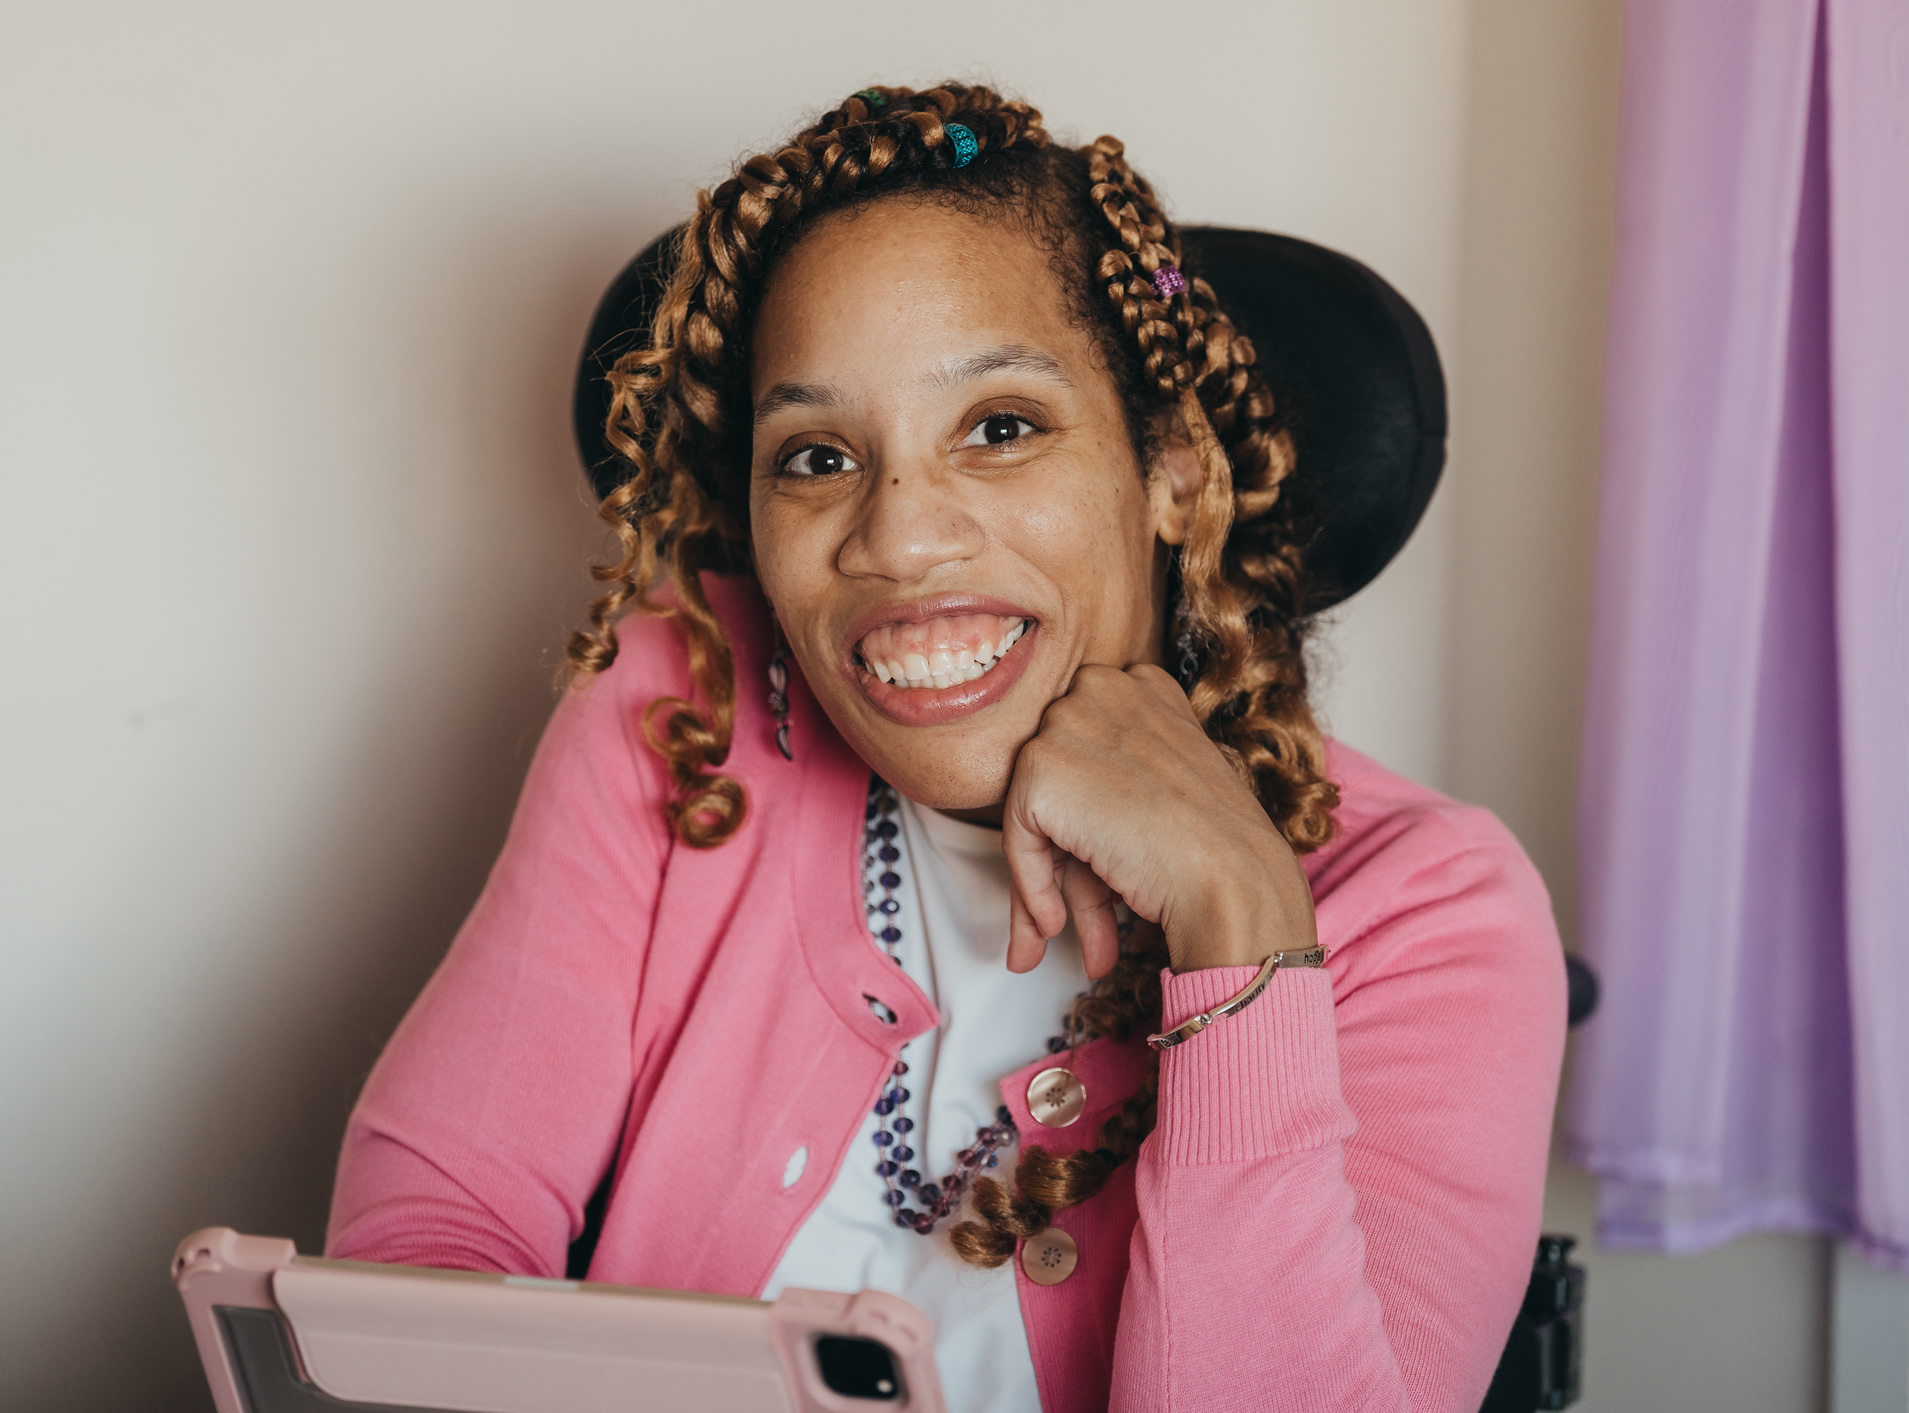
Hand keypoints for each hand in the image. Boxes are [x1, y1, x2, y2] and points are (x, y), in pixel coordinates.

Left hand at [1000, 664, 1317, 977]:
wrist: (1232, 877)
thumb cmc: (1213, 848)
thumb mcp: (1159, 796)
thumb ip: (1107, 795)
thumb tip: (1068, 836)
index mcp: (1140, 687)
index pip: (1086, 751)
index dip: (1085, 820)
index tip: (1092, 874)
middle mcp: (1101, 689)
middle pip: (1056, 783)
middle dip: (1061, 858)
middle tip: (1067, 919)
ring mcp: (1068, 722)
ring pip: (1031, 812)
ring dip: (1043, 884)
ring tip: (1056, 934)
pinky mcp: (1041, 766)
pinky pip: (1017, 838)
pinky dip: (1031, 888)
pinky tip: (1056, 925)